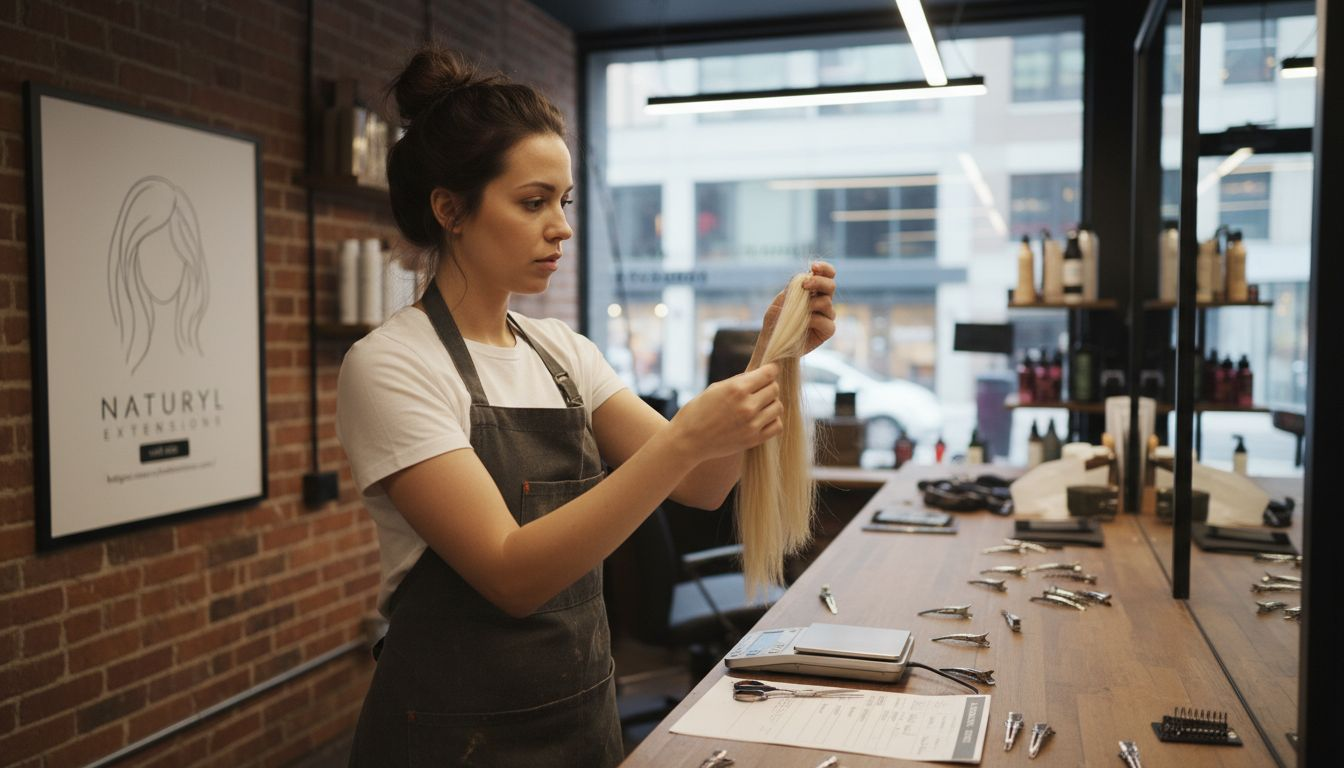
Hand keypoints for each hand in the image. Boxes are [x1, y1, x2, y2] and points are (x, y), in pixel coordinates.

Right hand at [668, 364, 782, 460]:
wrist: (687, 441)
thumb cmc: (697, 411)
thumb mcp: (715, 388)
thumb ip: (739, 381)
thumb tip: (758, 375)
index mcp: (737, 389)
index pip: (769, 373)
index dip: (770, 370)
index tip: (769, 372)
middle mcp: (747, 405)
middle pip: (775, 389)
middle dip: (768, 387)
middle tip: (759, 390)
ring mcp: (752, 424)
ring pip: (778, 407)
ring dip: (771, 404)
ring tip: (760, 405)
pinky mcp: (754, 440)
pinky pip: (777, 426)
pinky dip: (772, 421)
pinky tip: (762, 419)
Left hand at [758, 261, 836, 357]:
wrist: (772, 343)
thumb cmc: (775, 322)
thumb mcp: (779, 302)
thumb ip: (792, 291)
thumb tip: (804, 280)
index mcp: (813, 291)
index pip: (827, 275)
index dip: (825, 268)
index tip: (813, 267)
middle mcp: (822, 302)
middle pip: (831, 286)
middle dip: (819, 282)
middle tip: (805, 285)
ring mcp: (826, 316)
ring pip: (827, 303)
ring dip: (812, 303)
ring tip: (798, 311)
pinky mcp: (826, 331)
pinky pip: (827, 321)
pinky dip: (814, 320)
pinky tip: (804, 323)